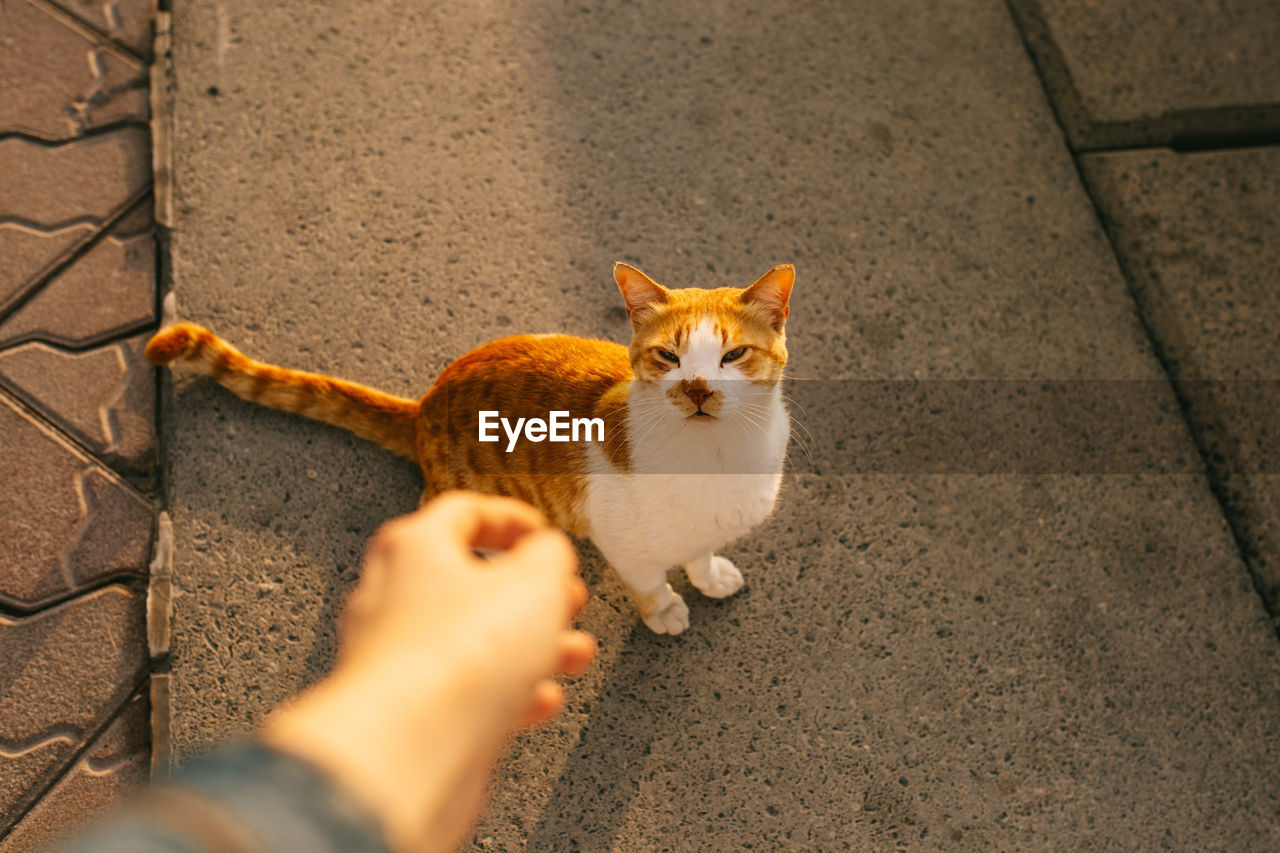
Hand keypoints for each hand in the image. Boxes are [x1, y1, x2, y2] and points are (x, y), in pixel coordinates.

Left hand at [262, 491, 595, 852]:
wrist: (411, 751)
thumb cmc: (458, 657)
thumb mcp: (535, 582)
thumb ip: (549, 556)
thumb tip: (549, 552)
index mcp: (413, 548)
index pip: (462, 514)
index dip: (510, 519)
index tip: (540, 532)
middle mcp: (392, 598)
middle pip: (469, 582)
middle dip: (530, 593)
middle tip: (565, 597)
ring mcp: (395, 659)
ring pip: (472, 641)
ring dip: (530, 646)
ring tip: (573, 652)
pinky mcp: (406, 712)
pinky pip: (462, 693)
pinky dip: (507, 693)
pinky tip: (539, 700)